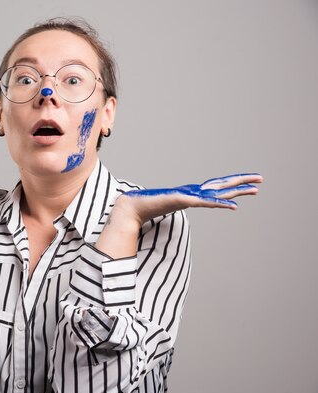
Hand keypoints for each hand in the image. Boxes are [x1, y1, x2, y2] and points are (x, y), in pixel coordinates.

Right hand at [95, 173, 262, 258]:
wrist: (130, 208)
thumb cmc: (144, 209)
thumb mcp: (164, 210)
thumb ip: (172, 210)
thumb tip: (176, 212)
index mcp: (189, 194)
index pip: (214, 189)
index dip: (230, 186)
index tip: (247, 186)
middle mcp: (191, 192)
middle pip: (221, 186)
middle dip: (241, 182)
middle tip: (261, 179)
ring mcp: (187, 195)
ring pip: (217, 192)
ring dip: (237, 190)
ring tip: (256, 189)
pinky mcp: (181, 199)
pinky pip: (204, 203)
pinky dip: (219, 204)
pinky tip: (232, 206)